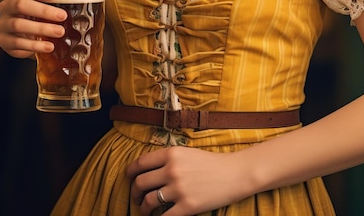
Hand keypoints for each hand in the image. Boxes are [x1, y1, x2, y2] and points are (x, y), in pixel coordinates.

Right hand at [0, 0, 66, 57]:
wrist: (24, 35)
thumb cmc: (38, 14)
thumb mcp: (44, 4)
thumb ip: (56, 0)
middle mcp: (6, 7)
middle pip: (21, 5)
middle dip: (44, 11)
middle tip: (63, 16)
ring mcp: (3, 25)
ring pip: (19, 25)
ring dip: (42, 29)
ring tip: (60, 32)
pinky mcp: (4, 42)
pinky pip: (17, 44)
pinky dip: (35, 46)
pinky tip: (49, 47)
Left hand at [126, 146, 251, 214]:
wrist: (234, 173)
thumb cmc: (211, 163)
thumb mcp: (187, 153)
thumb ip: (168, 160)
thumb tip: (147, 171)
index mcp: (171, 154)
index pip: (140, 163)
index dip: (130, 173)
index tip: (129, 179)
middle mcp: (172, 170)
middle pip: (140, 183)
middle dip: (134, 193)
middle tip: (137, 198)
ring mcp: (179, 189)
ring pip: (148, 201)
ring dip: (143, 208)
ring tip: (146, 210)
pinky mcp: (187, 206)